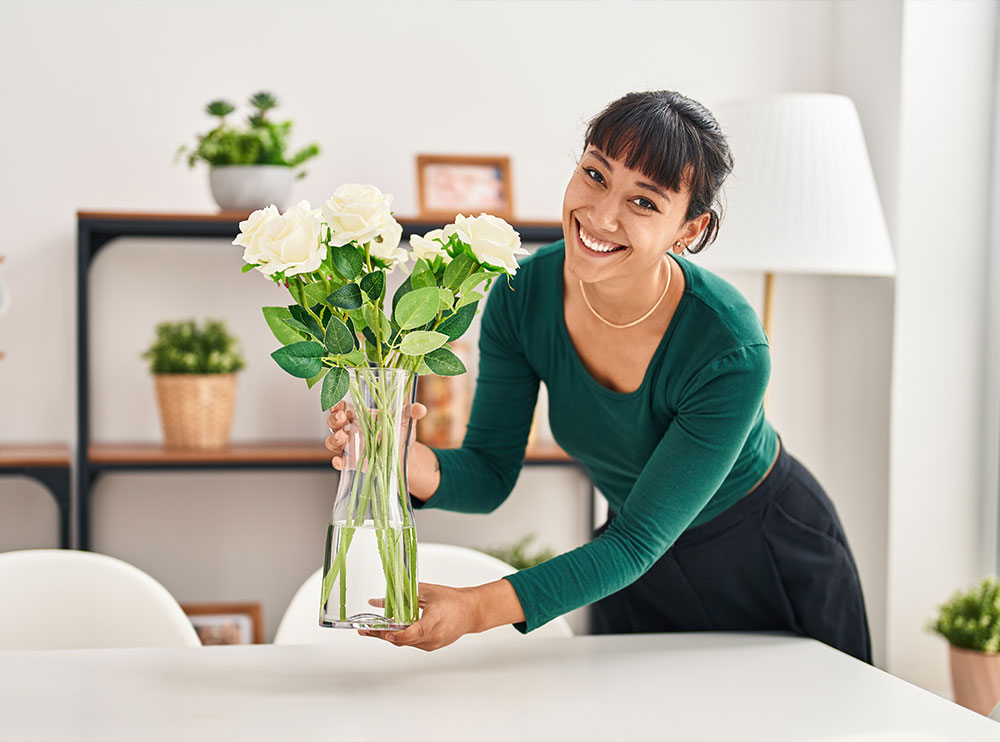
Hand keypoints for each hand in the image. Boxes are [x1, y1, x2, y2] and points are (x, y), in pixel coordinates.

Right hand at [325, 400, 426, 470]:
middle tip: (341, 417)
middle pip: (333, 423)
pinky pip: (340, 462)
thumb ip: (412, 411)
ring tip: (343, 436)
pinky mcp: (354, 462)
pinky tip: (340, 461)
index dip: (336, 404)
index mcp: (360, 416)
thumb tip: (420, 408)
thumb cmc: (400, 432)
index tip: (338, 404)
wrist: (405, 455)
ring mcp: (350, 447)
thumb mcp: (406, 419)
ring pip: (332, 441)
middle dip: (334, 419)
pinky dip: (337, 462)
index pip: (342, 407)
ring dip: (333, 438)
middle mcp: (351, 430)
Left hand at [358, 582, 478, 650]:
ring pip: (406, 642)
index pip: (415, 632)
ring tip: (372, 629)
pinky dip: (401, 636)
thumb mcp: (427, 591)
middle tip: (366, 630)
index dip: (400, 634)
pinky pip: (412, 643)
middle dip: (383, 634)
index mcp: (435, 619)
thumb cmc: (452, 600)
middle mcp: (434, 636)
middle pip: (405, 639)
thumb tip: (382, 598)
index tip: (387, 632)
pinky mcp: (431, 646)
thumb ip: (404, 594)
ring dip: (390, 636)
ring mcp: (433, 643)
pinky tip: (391, 629)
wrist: (471, 612)